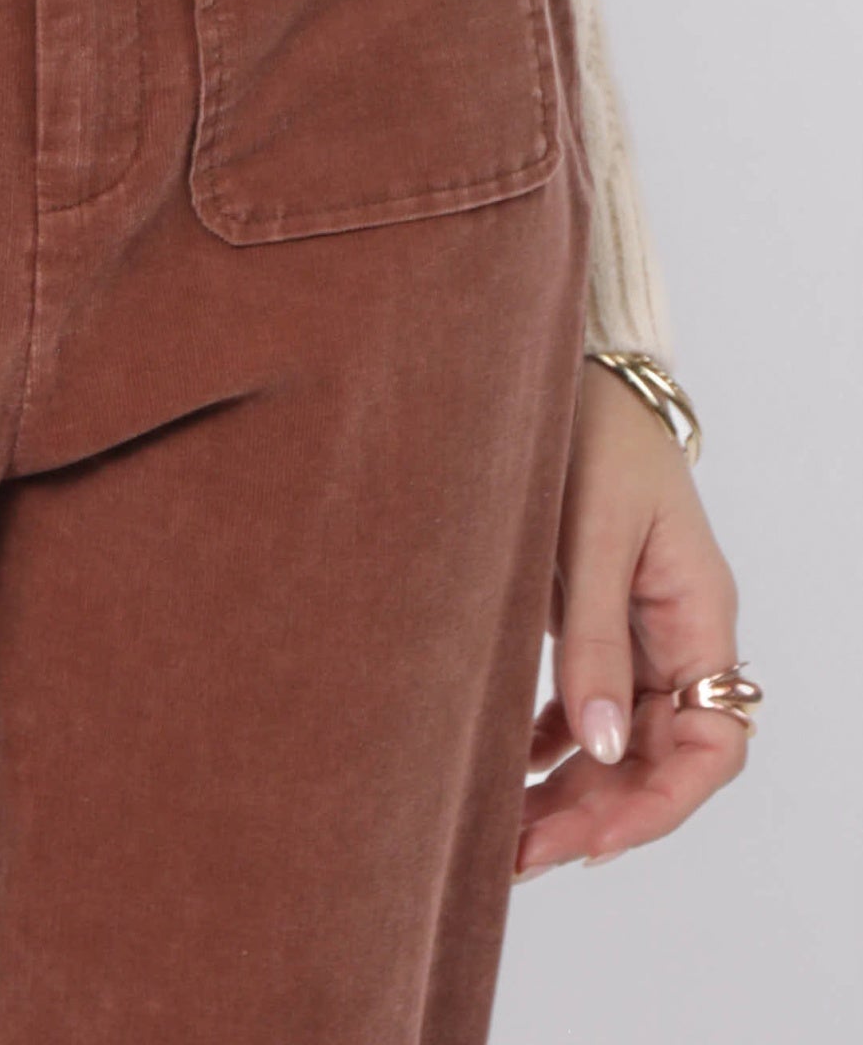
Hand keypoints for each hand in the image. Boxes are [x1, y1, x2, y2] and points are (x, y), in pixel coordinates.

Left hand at [515, 362, 749, 879]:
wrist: (566, 364)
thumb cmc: (589, 429)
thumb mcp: (588, 531)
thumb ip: (593, 638)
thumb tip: (594, 748)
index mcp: (699, 615)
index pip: (711, 745)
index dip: (659, 804)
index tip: (593, 842)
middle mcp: (678, 634)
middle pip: (659, 757)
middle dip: (599, 814)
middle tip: (521, 854)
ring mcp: (638, 628)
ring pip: (620, 740)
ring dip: (572, 790)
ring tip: (506, 835)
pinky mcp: (597, 615)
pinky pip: (590, 705)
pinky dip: (555, 743)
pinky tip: (514, 767)